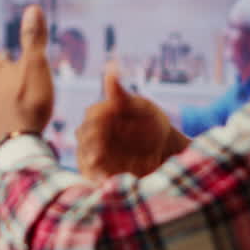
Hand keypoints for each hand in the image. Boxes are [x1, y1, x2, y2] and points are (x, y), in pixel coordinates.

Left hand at [0, 5, 54, 156]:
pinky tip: (6, 133)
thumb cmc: (27, 105)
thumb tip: (33, 8)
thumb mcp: (35, 67)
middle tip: (17, 85)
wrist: (14, 149)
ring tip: (13, 110)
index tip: (12, 59)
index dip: (3, 58)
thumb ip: (33, 40)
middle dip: (0, 83)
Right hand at [76, 66, 189, 180]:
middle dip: (90, 146)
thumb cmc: (152, 123)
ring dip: (90, 165)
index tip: (103, 129)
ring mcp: (97, 150)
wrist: (165, 149)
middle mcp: (96, 131)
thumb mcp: (141, 107)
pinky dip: (95, 178)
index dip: (96, 123)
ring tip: (100, 175)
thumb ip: (121, 94)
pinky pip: (91, 174)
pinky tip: (105, 182)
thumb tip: (110, 67)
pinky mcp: (101, 168)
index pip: (93, 116)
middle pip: (84, 137)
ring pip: (84, 156)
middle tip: (97, 157)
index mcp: (103, 113)